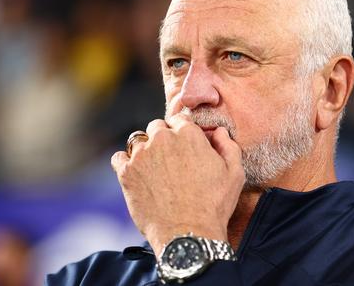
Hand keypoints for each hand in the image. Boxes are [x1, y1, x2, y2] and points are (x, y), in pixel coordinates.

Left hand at [111, 113, 244, 255]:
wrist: (188, 234)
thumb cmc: (214, 206)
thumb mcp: (234, 174)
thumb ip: (228, 146)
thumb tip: (219, 132)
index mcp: (188, 134)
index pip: (179, 119)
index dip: (182, 131)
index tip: (183, 146)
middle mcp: (162, 139)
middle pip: (157, 127)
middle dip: (163, 139)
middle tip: (170, 161)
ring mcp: (141, 155)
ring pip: (138, 141)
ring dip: (144, 151)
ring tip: (154, 171)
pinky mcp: (126, 172)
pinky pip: (119, 158)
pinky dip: (125, 164)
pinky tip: (136, 175)